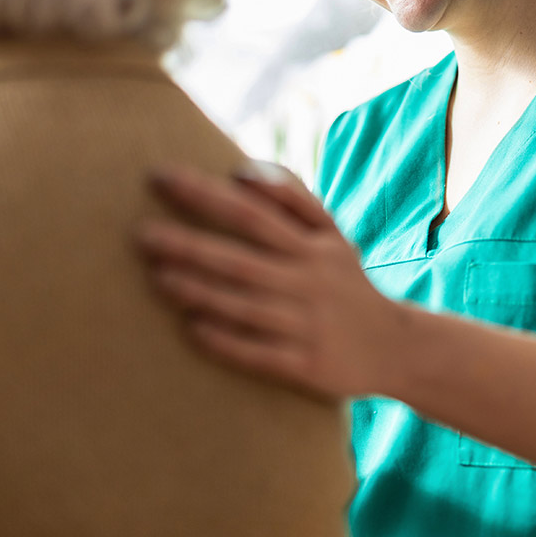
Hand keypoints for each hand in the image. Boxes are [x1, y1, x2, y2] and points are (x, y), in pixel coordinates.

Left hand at [135, 163, 401, 399]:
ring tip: (157, 278)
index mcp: (312, 246)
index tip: (161, 178)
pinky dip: (227, 341)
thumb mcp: (331, 234)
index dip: (206, 194)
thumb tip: (242, 171)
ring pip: (245, 306)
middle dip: (191, 245)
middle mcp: (308, 282)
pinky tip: (192, 329)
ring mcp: (307, 325)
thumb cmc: (346, 282)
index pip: (252, 212)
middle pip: (241, 259)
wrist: (394, 346)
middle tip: (141, 235)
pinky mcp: (307, 365)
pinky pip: (260, 354)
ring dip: (200, 291)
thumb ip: (292, 198)